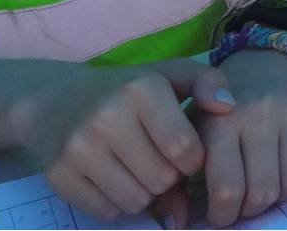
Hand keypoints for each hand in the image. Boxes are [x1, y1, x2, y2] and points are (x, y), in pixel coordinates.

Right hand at [16, 59, 231, 220]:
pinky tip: (115, 179)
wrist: (58, 101)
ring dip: (145, 194)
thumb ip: (208, 83)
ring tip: (140, 171)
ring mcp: (78, 147)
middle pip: (161, 179)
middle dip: (169, 178)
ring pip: (135, 200)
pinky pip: (106, 211)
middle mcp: (107, 116)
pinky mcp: (59, 175)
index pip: (184, 148)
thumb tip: (229, 108)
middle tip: (160, 163)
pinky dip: (117, 203)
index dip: (193, 159)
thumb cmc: (130, 90)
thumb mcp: (172, 75)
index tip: (187, 153)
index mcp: (142, 88)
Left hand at [194, 50, 286, 227]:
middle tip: (241, 206)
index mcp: (221, 122)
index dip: (223, 215)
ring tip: (263, 188)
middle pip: (262, 192)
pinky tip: (284, 172)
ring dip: (277, 198)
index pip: (228, 188)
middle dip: (250, 211)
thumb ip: (180, 178)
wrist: (263, 63)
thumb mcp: (192, 132)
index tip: (219, 215)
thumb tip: (178, 224)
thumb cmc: (218, 108)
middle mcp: (260, 114)